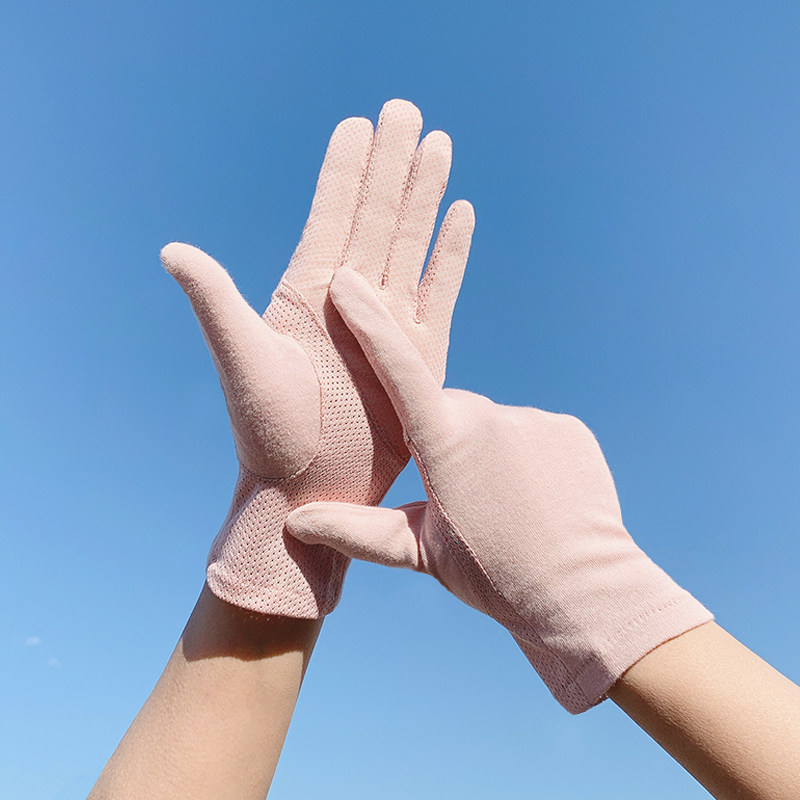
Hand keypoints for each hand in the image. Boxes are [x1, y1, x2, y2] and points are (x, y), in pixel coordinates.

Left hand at [163, 100, 473, 616]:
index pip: (331, 215)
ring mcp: (387, 323)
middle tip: (407, 110)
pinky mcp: (419, 353)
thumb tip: (173, 249)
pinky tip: (459, 217)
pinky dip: (449, 255)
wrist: (309, 490)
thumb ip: (217, 304)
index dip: (345, 169)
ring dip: (424, 196)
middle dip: (392, 164)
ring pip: (411, 244)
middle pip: (377, 216)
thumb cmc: (268, 436)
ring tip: (441, 146)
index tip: (358, 123)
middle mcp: (349, 300)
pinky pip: (437, 292)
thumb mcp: (242, 363)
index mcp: (307, 293)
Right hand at [286, 267, 710, 711]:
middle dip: (440, 440)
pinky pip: (529, 431)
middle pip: (445, 410)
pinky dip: (522, 455)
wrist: (583, 592)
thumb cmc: (493, 575)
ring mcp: (534, 418)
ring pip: (489, 422)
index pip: (396, 368)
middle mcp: (490, 414)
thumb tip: (295, 522)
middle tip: (455, 497)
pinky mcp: (568, 428)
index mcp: (444, 439)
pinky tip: (534, 496)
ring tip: (500, 504)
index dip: (368, 323)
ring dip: (484, 451)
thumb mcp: (419, 552)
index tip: (347, 282)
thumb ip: (355, 530)